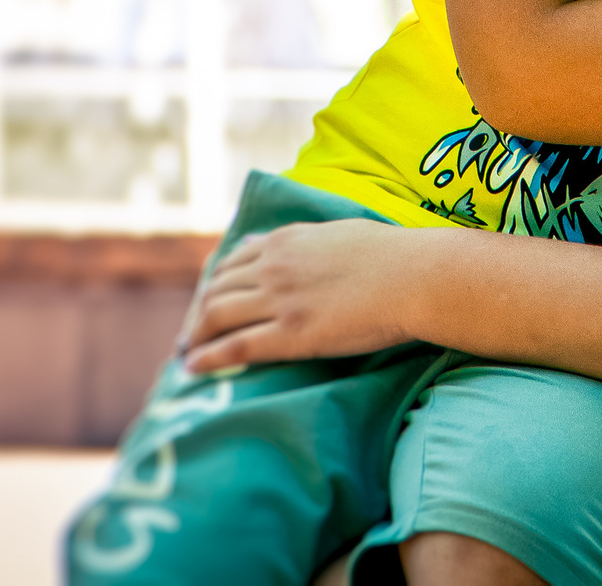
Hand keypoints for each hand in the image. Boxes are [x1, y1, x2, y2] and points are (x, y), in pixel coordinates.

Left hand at [180, 219, 433, 374]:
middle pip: (216, 291)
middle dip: (198, 314)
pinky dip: (208, 357)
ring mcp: (280, 301)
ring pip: (217, 316)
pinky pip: (236, 347)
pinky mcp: (292, 334)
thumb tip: (257, 242)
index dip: (214, 285)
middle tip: (193, 334)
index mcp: (284, 242)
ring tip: (188, 353)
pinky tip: (192, 368)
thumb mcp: (332, 232)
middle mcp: (273, 268)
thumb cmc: (388, 254)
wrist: (413, 277)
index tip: (209, 303)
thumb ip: (292, 240)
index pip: (231, 263)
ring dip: (195, 336)